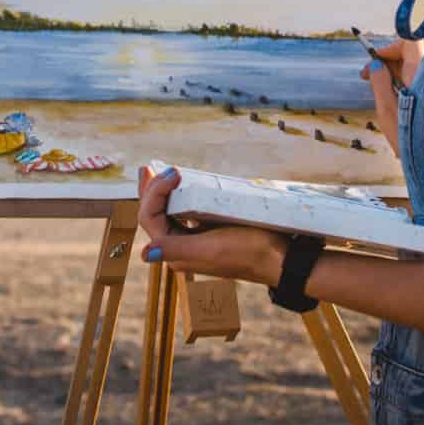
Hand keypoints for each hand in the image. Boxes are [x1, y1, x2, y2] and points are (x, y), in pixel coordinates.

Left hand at [136, 165, 286, 285]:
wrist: (278, 257)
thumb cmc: (248, 252)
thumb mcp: (211, 248)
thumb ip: (177, 250)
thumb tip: (145, 253)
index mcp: (177, 253)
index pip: (150, 219)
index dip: (155, 193)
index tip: (174, 172)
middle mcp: (181, 248)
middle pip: (154, 215)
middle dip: (150, 190)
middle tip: (149, 167)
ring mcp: (194, 240)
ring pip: (167, 213)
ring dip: (160, 192)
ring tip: (156, 173)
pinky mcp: (207, 232)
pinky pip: (183, 213)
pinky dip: (177, 197)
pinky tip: (179, 187)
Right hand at [358, 38, 422, 154]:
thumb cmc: (407, 137)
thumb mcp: (385, 110)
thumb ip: (379, 83)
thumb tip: (376, 66)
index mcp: (419, 75)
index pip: (409, 42)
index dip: (390, 47)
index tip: (375, 61)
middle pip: (408, 55)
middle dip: (386, 62)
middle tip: (367, 77)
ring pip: (411, 69)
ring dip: (391, 75)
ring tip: (377, 92)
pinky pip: (415, 81)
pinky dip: (400, 84)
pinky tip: (391, 100)